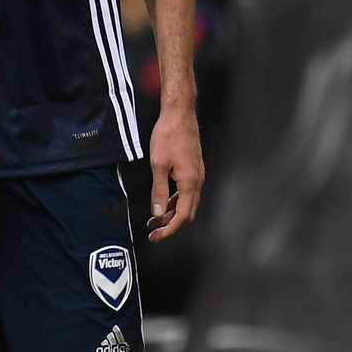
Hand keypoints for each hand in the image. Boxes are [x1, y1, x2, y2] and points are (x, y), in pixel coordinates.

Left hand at [146, 106, 203, 241]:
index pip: (183, 216)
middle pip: (188, 213)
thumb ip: (158, 190)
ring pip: (187, 204)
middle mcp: (198, 182)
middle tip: (153, 234)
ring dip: (172, 214)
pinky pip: (186, 193)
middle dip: (171, 226)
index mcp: (190, 183)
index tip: (156, 237)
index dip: (170, 230)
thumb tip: (158, 214)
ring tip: (154, 222)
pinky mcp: (193, 169)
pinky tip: (163, 204)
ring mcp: (197, 175)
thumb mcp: (158, 164)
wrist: (179, 114)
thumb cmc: (168, 136)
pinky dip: (175, 202)